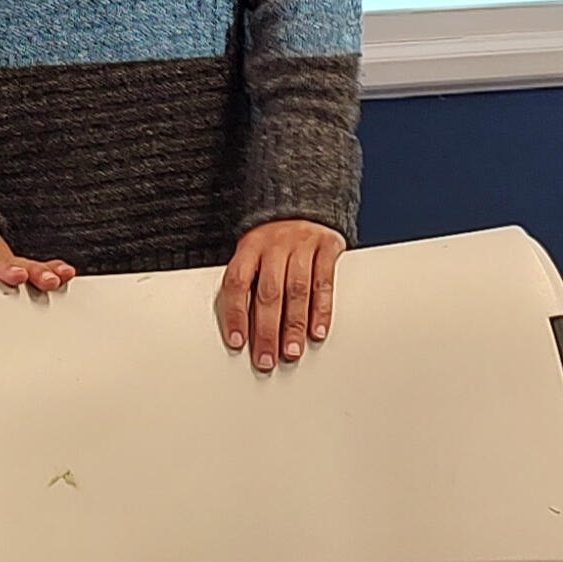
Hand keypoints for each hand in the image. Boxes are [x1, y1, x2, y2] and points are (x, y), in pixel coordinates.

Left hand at [215, 220, 344, 370]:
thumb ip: (247, 283)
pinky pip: (324, 282)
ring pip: (297, 290)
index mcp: (250, 246)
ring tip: (292, 351)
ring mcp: (302, 243)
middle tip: (266, 359)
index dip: (235, 314)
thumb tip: (239, 331)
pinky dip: (321, 310)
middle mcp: (275, 244)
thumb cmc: (273, 240)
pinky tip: (317, 332)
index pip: (238, 282)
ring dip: (294, 326)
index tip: (237, 342)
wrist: (304, 202)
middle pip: (269, 292)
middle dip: (267, 331)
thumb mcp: (253, 251)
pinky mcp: (327, 246)